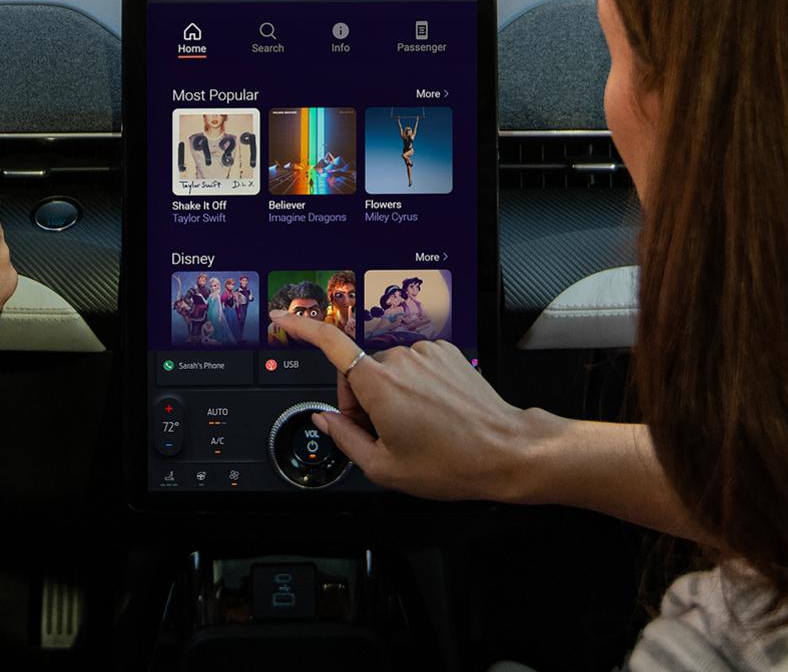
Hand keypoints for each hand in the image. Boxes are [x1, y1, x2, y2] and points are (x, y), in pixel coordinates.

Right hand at [269, 310, 546, 502]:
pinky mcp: (447, 353)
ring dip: (389, 395)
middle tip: (385, 436)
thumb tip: (325, 420)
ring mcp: (427, 353)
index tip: (282, 319)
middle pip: (359, 373)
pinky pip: (414, 366)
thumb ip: (344, 439)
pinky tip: (432, 413)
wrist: (505, 450)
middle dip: (361, 402)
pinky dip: (414, 387)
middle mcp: (402, 359)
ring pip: (387, 371)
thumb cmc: (451, 463)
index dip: (300, 328)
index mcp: (380, 385)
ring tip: (416, 428)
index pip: (329, 344)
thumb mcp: (385, 467)